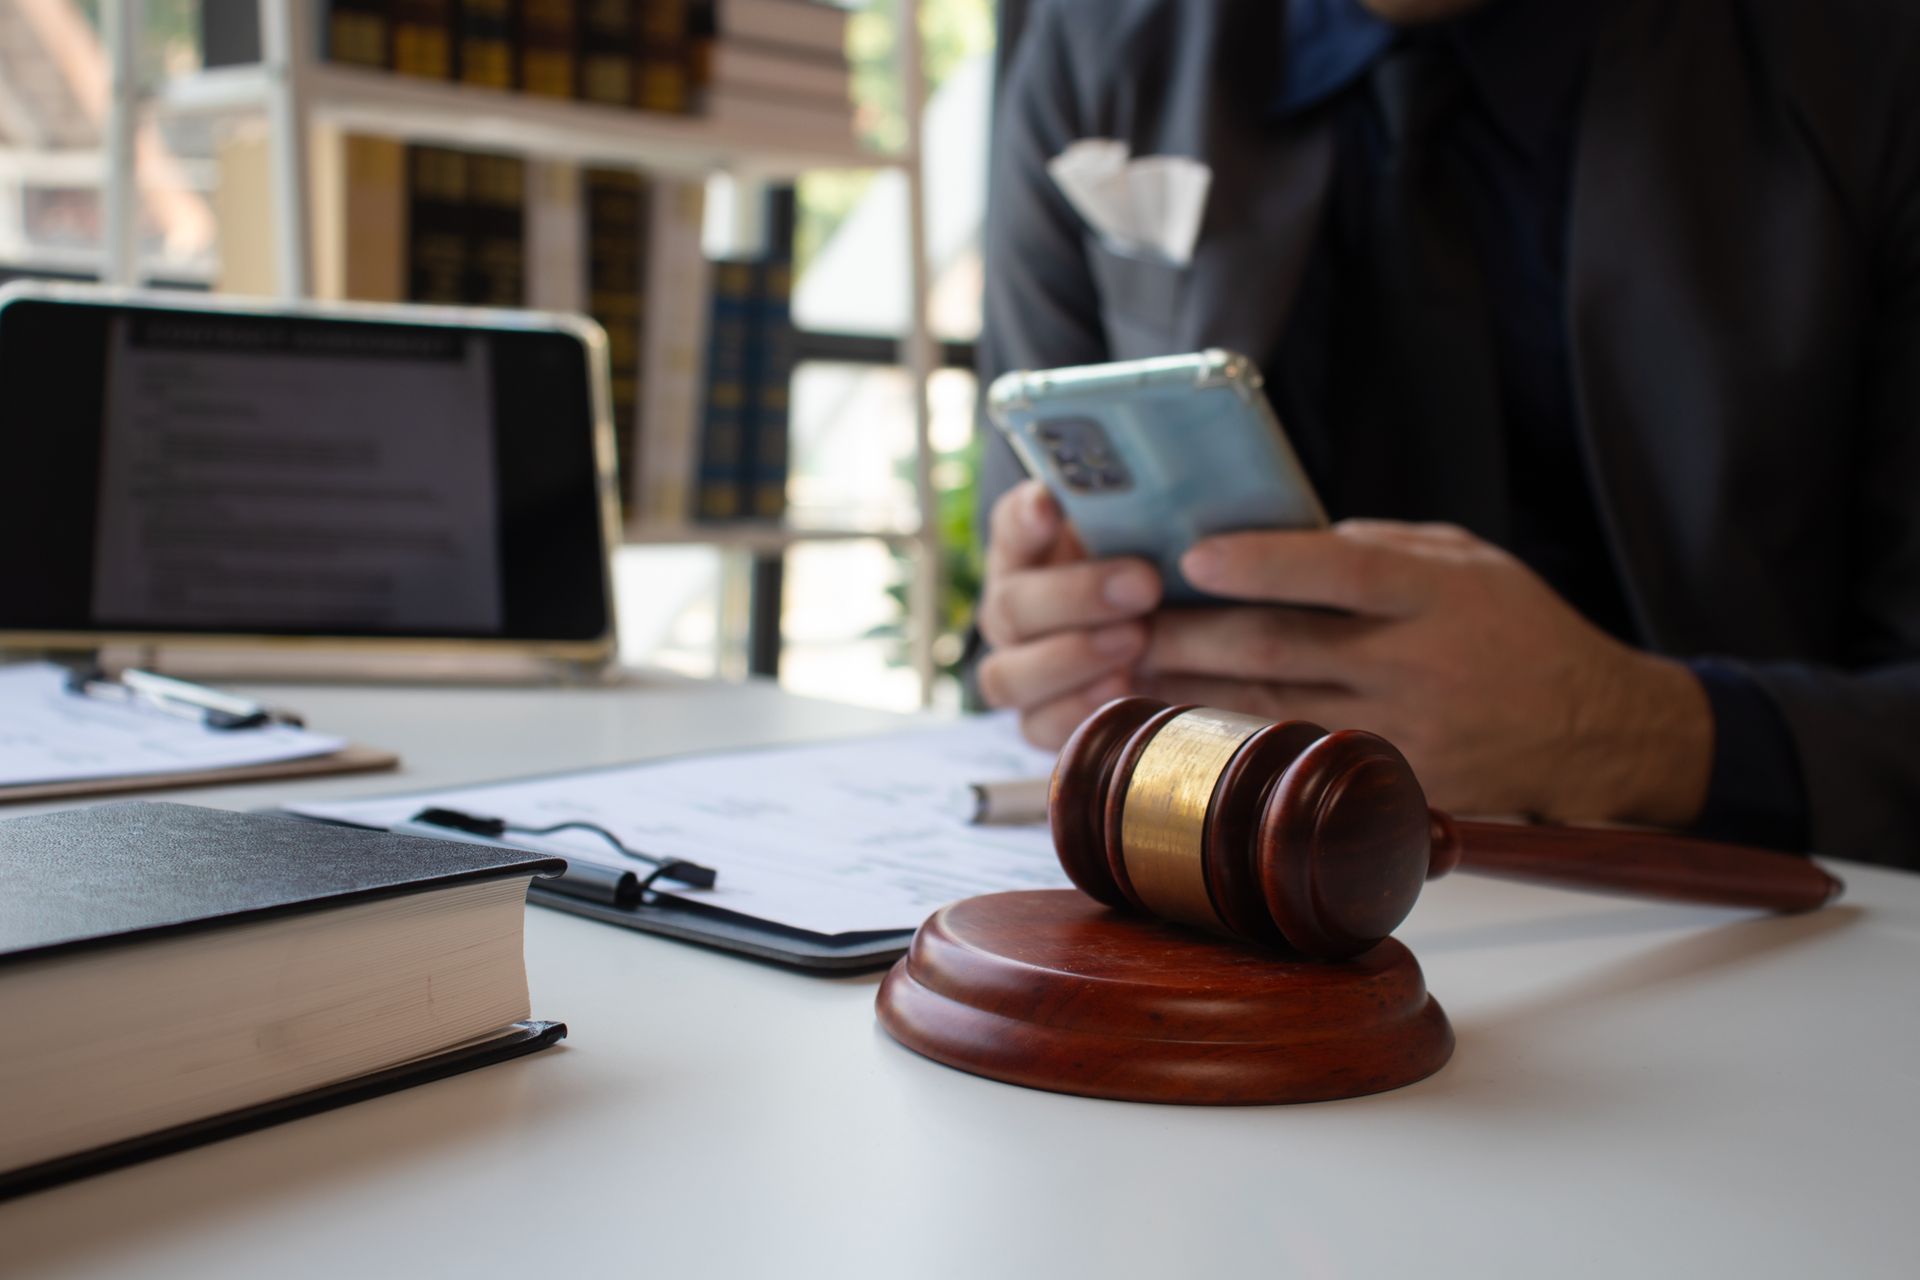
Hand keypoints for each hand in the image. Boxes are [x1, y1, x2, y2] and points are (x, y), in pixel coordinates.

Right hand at [975, 481, 1161, 746]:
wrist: (1180, 639)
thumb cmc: (1167, 576)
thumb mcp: (1162, 539)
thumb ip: (1149, 520)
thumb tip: (1177, 489)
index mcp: (1029, 553)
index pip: (1012, 525)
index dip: (1026, 517)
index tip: (1052, 503)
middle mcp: (1012, 611)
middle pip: (1010, 606)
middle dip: (1076, 595)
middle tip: (1143, 584)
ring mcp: (1018, 669)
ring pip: (1009, 674)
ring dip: (1071, 658)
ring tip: (1134, 642)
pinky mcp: (1040, 720)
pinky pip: (1039, 725)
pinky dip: (1077, 711)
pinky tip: (1122, 691)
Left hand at [1136, 520, 1713, 826]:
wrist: (1593, 730)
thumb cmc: (1516, 627)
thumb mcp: (1461, 559)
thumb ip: (1373, 546)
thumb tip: (1272, 538)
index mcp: (1434, 594)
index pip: (1339, 571)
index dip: (1262, 562)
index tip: (1193, 554)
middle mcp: (1415, 665)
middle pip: (1281, 647)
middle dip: (1192, 633)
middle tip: (1125, 616)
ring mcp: (1401, 732)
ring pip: (1272, 710)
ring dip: (1192, 691)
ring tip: (1131, 668)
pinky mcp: (1391, 783)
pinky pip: (1296, 760)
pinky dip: (1235, 743)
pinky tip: (1185, 728)